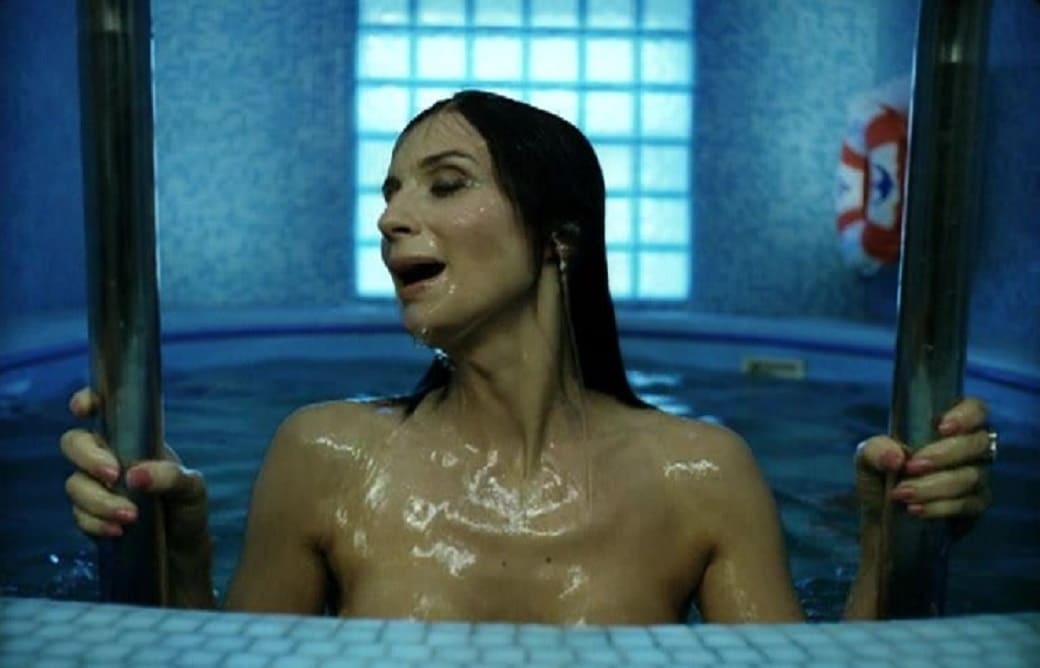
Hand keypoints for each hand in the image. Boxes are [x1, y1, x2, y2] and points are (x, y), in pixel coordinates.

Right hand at [60, 387, 209, 549]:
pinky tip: (118, 531)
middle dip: (87, 457)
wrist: (182, 555)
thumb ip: (170, 477)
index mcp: (135, 441)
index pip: (104, 411)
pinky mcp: (90, 518)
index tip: (84, 408)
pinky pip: (78, 515)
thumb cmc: (188, 511)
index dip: (87, 401)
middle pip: (74, 443)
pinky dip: (95, 523)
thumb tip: (134, 475)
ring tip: (131, 516)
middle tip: (113, 474)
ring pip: (74, 483)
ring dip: (98, 499)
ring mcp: (96, 488)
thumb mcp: (192, 489)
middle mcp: (110, 459)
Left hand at [854, 397, 992, 526]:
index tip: (941, 428)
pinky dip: (939, 507)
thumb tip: (897, 458)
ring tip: (901, 493)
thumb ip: (876, 449)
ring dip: (933, 485)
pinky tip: (915, 509)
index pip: (975, 409)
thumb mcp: (868, 458)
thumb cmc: (881, 476)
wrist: (882, 517)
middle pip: (977, 443)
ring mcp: (977, 477)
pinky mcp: (976, 506)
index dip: (965, 415)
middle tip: (910, 466)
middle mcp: (969, 448)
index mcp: (948, 426)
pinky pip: (969, 504)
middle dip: (943, 455)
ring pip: (970, 476)